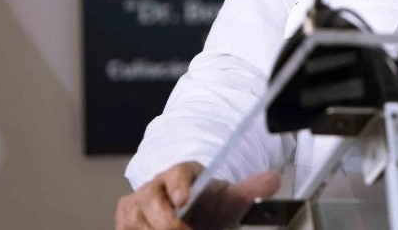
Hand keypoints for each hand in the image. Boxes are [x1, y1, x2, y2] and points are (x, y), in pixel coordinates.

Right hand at [115, 161, 279, 229]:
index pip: (177, 173)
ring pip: (134, 219)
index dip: (178, 185)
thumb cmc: (208, 205)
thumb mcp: (230, 199)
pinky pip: (124, 229)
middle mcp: (155, 186)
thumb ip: (251, 190)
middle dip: (166, 222)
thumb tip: (273, 179)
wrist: (193, 214)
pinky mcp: (125, 220)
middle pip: (150, 199)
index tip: (183, 198)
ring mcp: (137, 203)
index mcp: (182, 174)